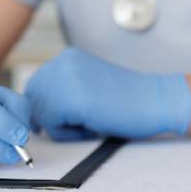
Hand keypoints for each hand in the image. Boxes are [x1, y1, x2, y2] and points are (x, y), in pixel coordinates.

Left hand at [25, 47, 190, 140]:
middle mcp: (63, 63)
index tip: (69, 116)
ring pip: (41, 114)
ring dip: (61, 126)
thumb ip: (63, 88)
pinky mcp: (72, 99)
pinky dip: (69, 134)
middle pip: (33, 100)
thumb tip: (36, 112)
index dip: (48, 107)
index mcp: (67, 57)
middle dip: (52, 117)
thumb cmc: (128, 98)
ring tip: (88, 122)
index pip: (35, 86)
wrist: (156, 100)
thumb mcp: (88, 82)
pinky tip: (92, 126)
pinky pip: (52, 125)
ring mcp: (66, 79)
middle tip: (81, 121)